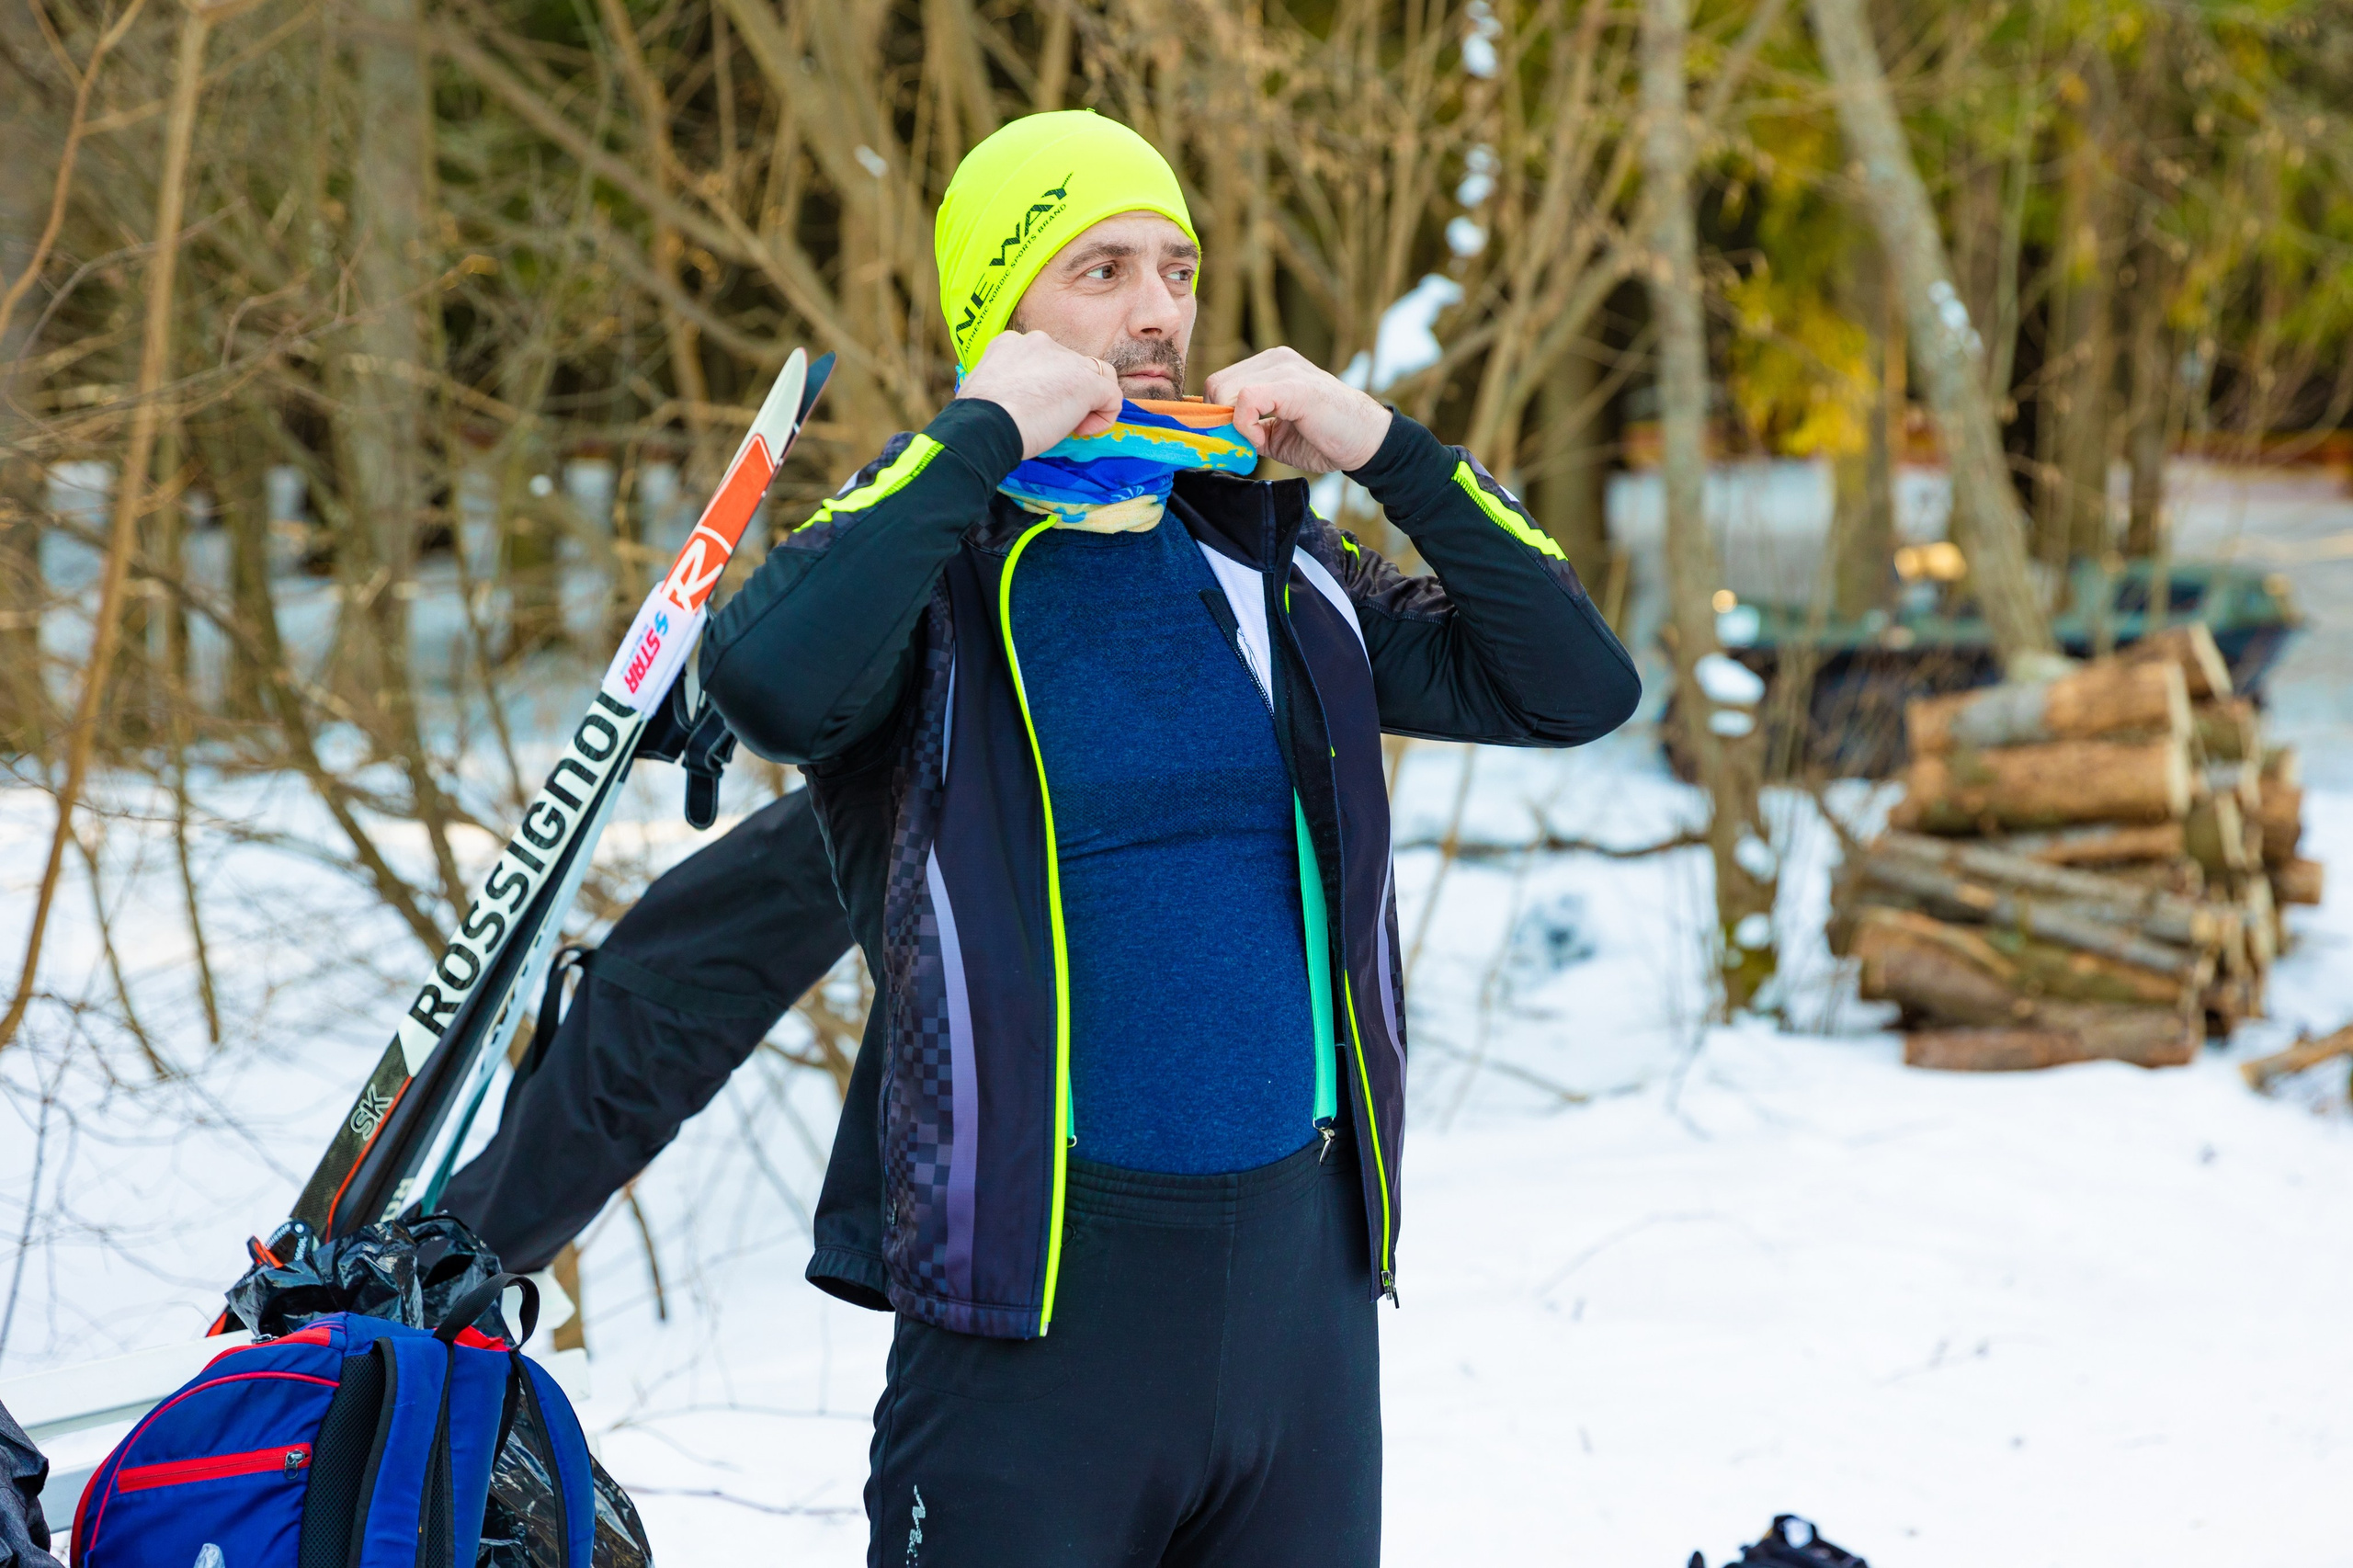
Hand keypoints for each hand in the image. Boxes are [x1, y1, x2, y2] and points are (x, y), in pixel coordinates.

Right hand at [955, 331, 1124, 459]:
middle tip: (1049, 420)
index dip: (1045, 386)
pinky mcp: (1087, 381)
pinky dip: (1104, 417)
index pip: (1043, 359)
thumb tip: (1014, 404)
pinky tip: (1081, 432)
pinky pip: (1112, 396)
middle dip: (1066, 393)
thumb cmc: (977, 419)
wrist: (984, 425)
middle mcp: (1039, 342)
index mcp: (1010, 343)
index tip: (1032, 410)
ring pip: (1095, 375)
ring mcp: (1066, 359)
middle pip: (1069, 366)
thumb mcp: (985, 391)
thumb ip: (1006, 387)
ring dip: (1088, 402)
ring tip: (1070, 426)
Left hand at [1203, 347, 1392, 472]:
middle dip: (1219, 421)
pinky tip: (1262, 439)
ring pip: (1224, 390)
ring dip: (1233, 425)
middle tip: (1242, 444)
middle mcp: (1275, 359)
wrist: (1365, 442)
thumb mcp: (1271, 434)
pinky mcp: (1293, 385)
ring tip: (1259, 441)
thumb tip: (1212, 435)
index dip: (1215, 416)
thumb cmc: (1323, 439)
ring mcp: (1284, 368)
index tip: (1230, 441)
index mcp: (1269, 366)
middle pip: (1214, 385)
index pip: (1218, 383)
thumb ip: (1243, 429)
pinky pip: (1245, 400)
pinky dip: (1245, 427)